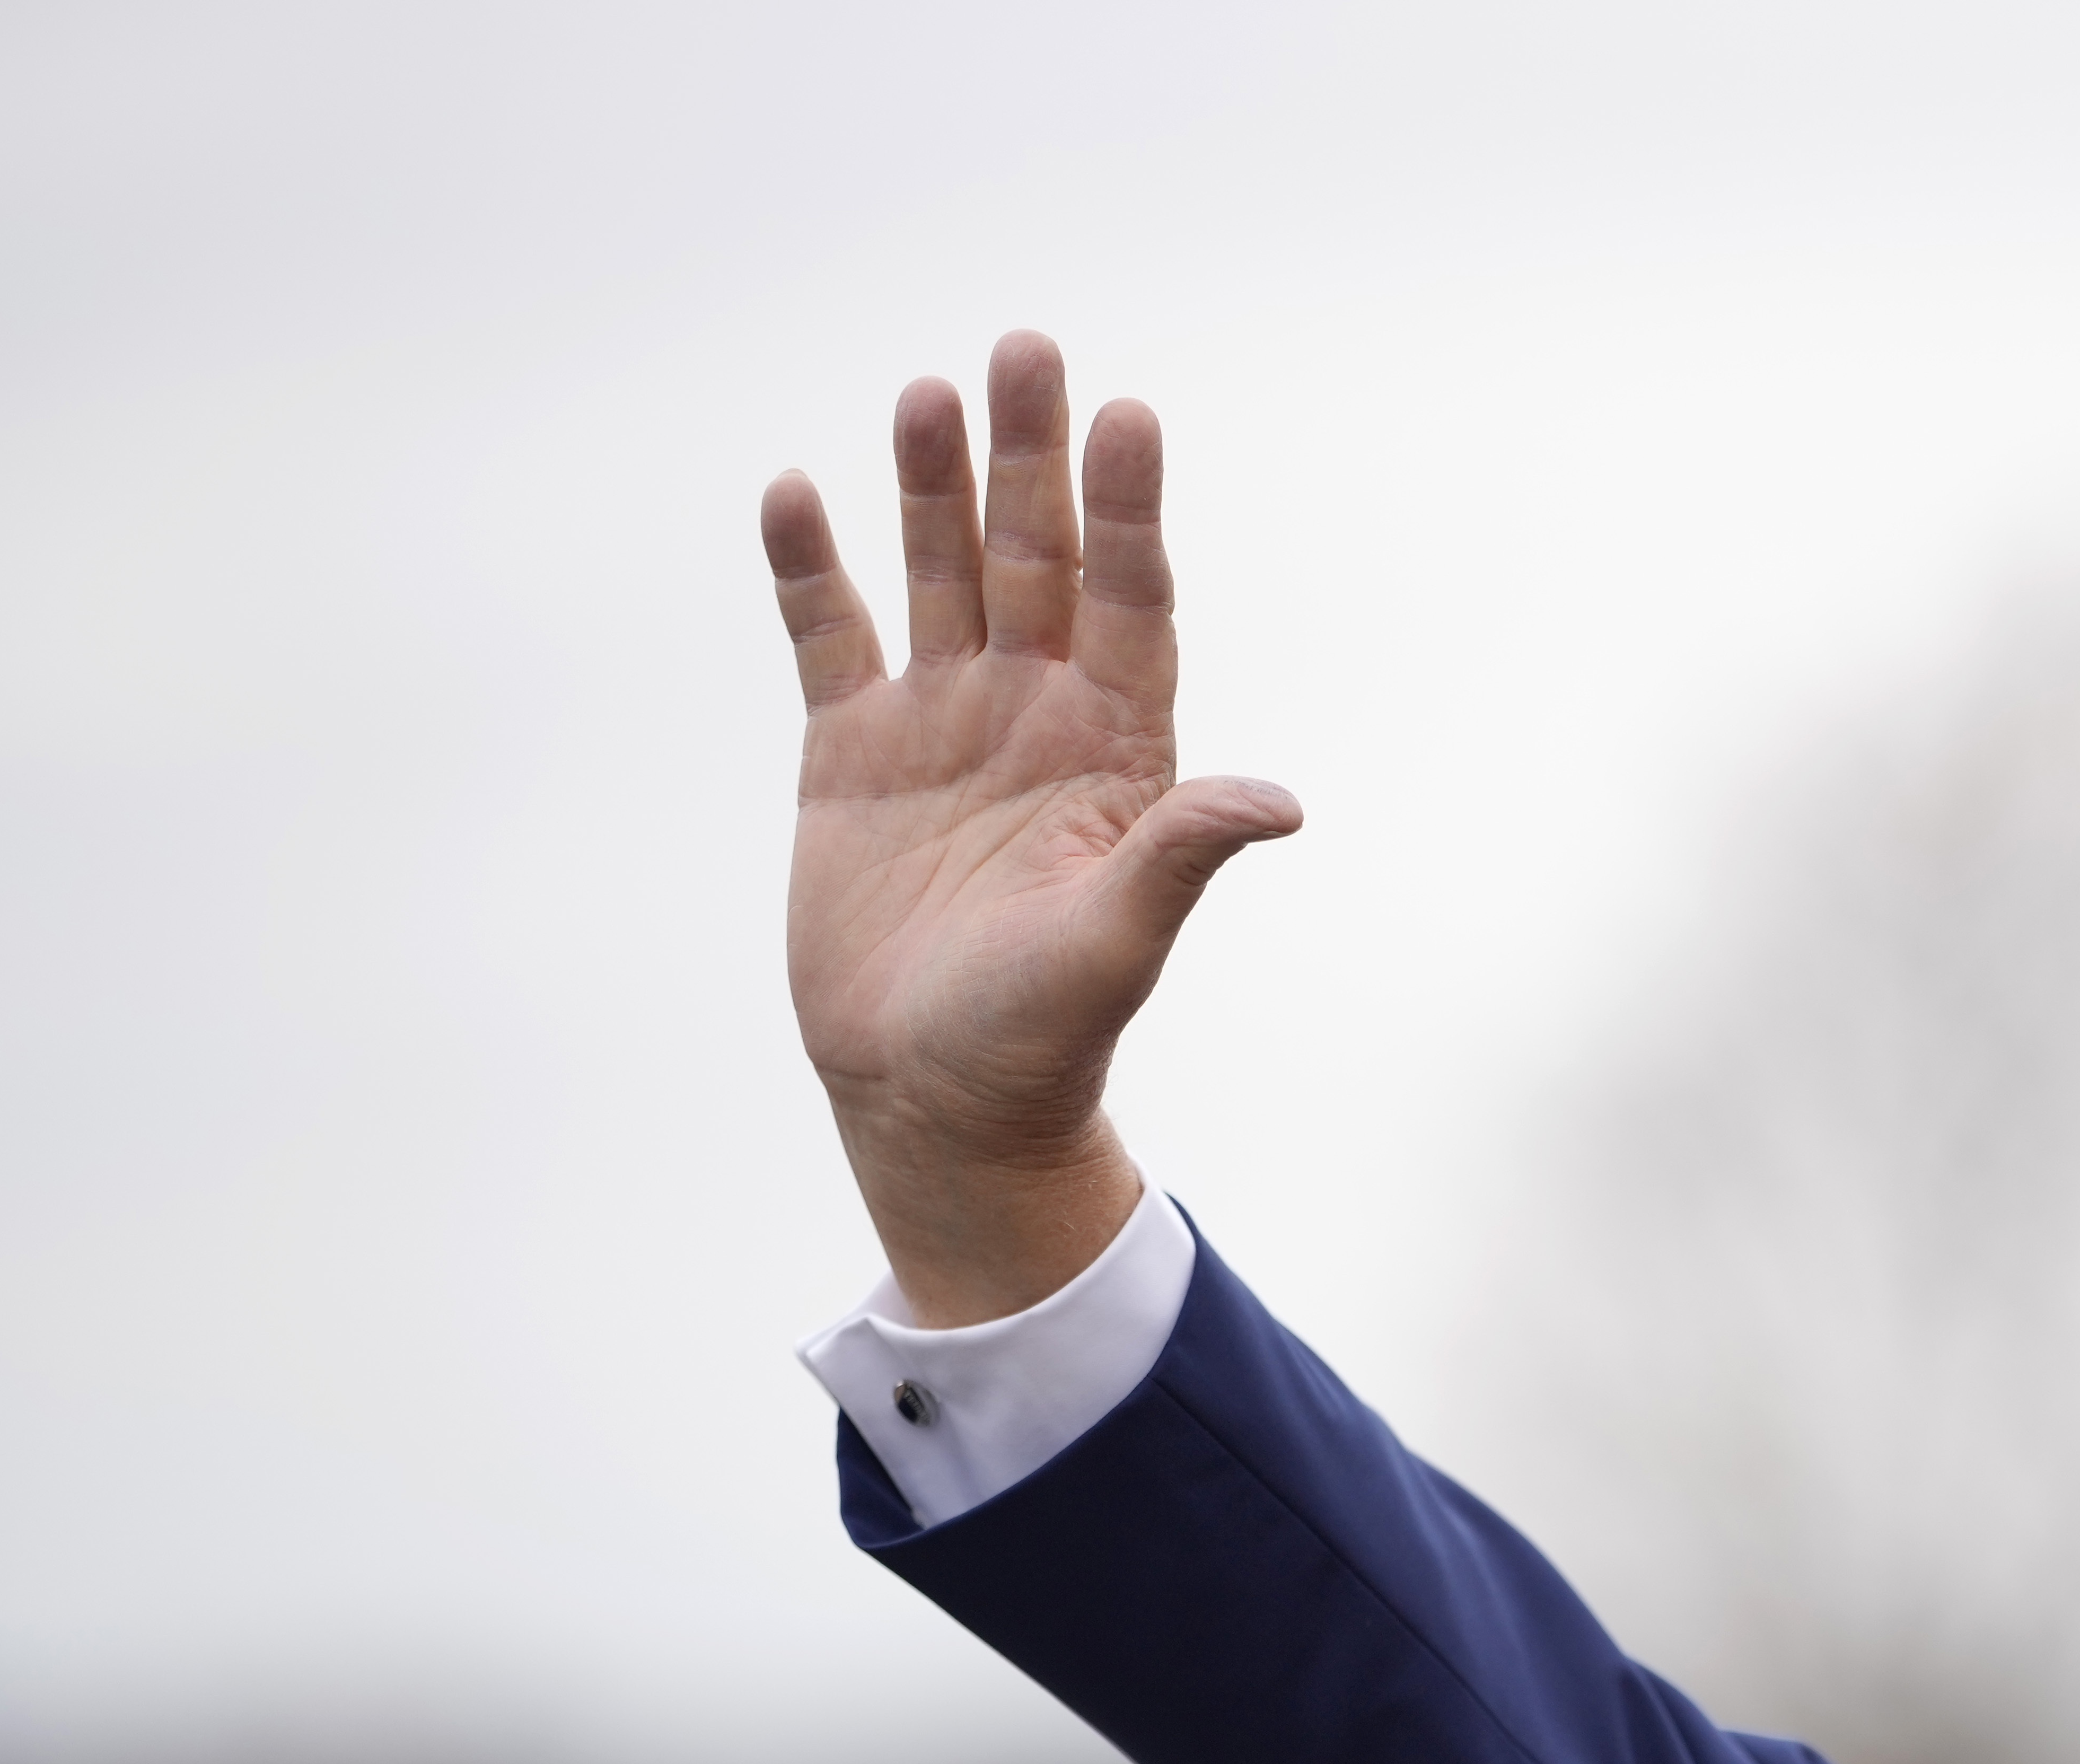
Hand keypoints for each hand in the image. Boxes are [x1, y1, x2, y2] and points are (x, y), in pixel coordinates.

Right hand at [765, 332, 1298, 1323]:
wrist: (935, 1099)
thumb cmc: (1041, 1034)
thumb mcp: (1117, 944)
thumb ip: (1183, 856)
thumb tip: (1280, 801)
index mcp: (1113, 752)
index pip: (1130, 602)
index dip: (1128, 513)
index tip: (1129, 417)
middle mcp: (1031, 715)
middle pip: (1035, 560)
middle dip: (1031, 461)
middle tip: (1029, 349)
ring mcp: (938, 725)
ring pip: (937, 577)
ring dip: (931, 487)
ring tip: (927, 394)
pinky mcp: (848, 754)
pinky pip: (829, 637)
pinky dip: (812, 568)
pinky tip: (800, 491)